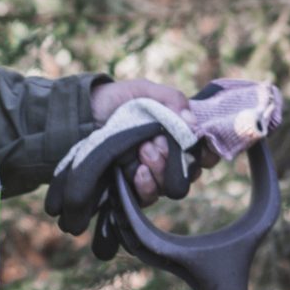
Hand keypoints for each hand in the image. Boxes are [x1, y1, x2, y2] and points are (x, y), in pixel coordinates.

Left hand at [90, 78, 216, 204]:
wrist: (80, 116)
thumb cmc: (115, 101)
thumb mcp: (144, 91)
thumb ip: (172, 100)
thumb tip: (193, 123)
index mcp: (177, 134)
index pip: (206, 151)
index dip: (209, 152)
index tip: (202, 145)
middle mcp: (169, 158)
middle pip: (192, 172)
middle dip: (179, 158)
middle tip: (157, 142)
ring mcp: (152, 175)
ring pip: (173, 186)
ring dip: (161, 168)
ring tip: (142, 150)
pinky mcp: (133, 189)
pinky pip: (151, 197)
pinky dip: (147, 185)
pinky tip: (136, 171)